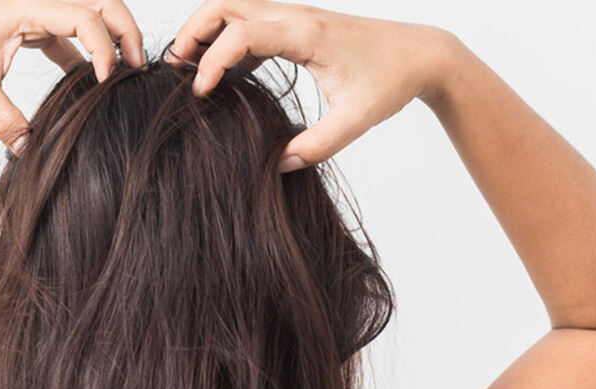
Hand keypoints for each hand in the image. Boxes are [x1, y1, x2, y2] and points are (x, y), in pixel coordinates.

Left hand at [0, 0, 148, 149]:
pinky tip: (92, 82)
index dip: (104, 46)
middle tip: (138, 67)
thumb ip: (3, 118)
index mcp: (25, 5)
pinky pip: (71, 33)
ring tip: (123, 75)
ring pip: (90, 14)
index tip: (106, 81)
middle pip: (101, 3)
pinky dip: (87, 53)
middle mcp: (36, 1)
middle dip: (126, 30)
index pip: (84, 16)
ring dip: (111, 40)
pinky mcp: (31, 24)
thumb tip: (27, 150)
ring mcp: (35, 11)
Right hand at [167, 1, 463, 170]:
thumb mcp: (357, 120)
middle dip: (193, 32)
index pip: (241, 34)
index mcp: (306, 33)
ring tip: (188, 67)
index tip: (199, 93)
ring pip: (233, 6)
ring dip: (205, 29)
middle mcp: (295, 15)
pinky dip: (226, 36)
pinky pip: (249, 19)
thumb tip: (276, 165)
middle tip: (174, 69)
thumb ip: (316, 146)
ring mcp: (294, 15)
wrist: (421, 53)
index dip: (212, 62)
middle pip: (224, 5)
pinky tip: (223, 71)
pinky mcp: (297, 23)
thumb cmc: (392, 80)